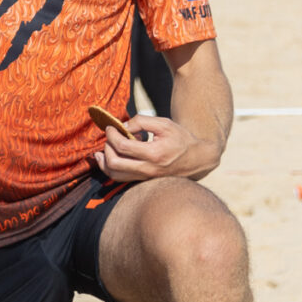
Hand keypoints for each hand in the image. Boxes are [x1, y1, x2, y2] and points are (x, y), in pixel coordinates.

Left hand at [91, 115, 216, 182]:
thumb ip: (141, 121)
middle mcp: (149, 169)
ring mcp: (146, 177)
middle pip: (114, 163)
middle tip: (109, 138)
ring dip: (105, 162)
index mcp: (154, 154)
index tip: (110, 127)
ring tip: (104, 150)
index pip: (122, 146)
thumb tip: (122, 126)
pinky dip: (112, 168)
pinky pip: (121, 178)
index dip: (111, 135)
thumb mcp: (164, 124)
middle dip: (106, 148)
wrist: (197, 159)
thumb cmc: (181, 139)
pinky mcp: (144, 181)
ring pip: (115, 175)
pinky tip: (111, 158)